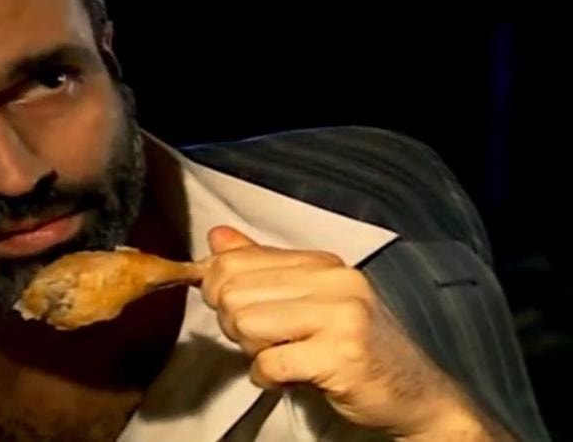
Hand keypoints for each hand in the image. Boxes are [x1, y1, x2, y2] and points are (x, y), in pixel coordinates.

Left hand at [200, 226, 506, 439]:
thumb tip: (216, 238)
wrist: (417, 395)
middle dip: (233, 325)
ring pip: (247, 324)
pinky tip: (285, 379)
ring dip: (251, 351)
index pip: (236, 260)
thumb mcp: (308, 300)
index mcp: (322, 263)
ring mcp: (342, 316)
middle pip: (234, 292)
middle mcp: (334, 281)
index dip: (217, 289)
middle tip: (259, 342)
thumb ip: (262, 268)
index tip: (231, 311)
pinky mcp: (342, 356)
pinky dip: (266, 378)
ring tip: (276, 358)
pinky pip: (270, 363)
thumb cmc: (356, 349)